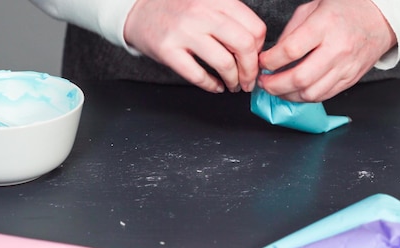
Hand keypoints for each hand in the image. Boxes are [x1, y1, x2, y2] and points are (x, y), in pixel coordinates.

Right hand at [124, 0, 265, 92]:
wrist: (138, 10)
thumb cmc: (178, 11)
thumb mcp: (208, 4)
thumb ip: (231, 19)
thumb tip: (257, 49)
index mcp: (217, 0)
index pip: (255, 28)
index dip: (260, 50)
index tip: (256, 60)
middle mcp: (202, 12)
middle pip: (244, 46)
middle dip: (251, 69)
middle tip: (249, 80)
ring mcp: (184, 31)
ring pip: (224, 63)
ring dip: (234, 80)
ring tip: (233, 85)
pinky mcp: (167, 49)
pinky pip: (197, 74)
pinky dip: (211, 85)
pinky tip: (215, 86)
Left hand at [257, 0, 396, 101]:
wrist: (380, 18)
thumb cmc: (345, 10)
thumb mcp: (314, 8)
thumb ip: (291, 31)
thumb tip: (273, 55)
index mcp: (325, 25)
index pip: (291, 50)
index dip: (270, 61)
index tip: (262, 62)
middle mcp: (337, 48)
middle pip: (300, 78)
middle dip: (275, 85)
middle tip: (264, 82)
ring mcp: (345, 67)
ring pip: (311, 93)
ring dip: (288, 95)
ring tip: (277, 89)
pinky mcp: (350, 79)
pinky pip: (323, 96)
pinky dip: (304, 97)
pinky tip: (295, 91)